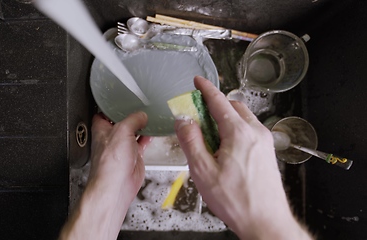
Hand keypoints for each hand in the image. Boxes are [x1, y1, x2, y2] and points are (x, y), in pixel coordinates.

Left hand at [60, 112, 150, 239]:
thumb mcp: (122, 131)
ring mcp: (123, 146)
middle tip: (141, 105)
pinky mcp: (134, 155)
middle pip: (122, 120)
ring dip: (141, 125)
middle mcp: (111, 137)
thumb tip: (141, 115)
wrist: (116, 186)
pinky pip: (142, 142)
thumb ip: (133, 119)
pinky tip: (154, 130)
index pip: (105, 111)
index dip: (112, 103)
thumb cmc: (109, 163)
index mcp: (102, 128)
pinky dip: (148, 136)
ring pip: (133, 130)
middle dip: (131, 114)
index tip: (122, 96)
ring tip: (150, 115)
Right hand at [175, 76, 311, 238]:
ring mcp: (264, 142)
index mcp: (239, 134)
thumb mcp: (203, 171)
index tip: (198, 81)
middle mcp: (256, 133)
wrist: (265, 222)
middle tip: (197, 113)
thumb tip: (183, 120)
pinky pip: (249, 130)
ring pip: (242, 118)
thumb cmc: (237, 201)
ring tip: (208, 135)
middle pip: (233, 107)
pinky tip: (223, 147)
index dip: (206, 89)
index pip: (219, 101)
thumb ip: (191, 141)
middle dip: (214, 104)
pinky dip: (234, 129)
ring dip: (224, 118)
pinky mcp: (267, 152)